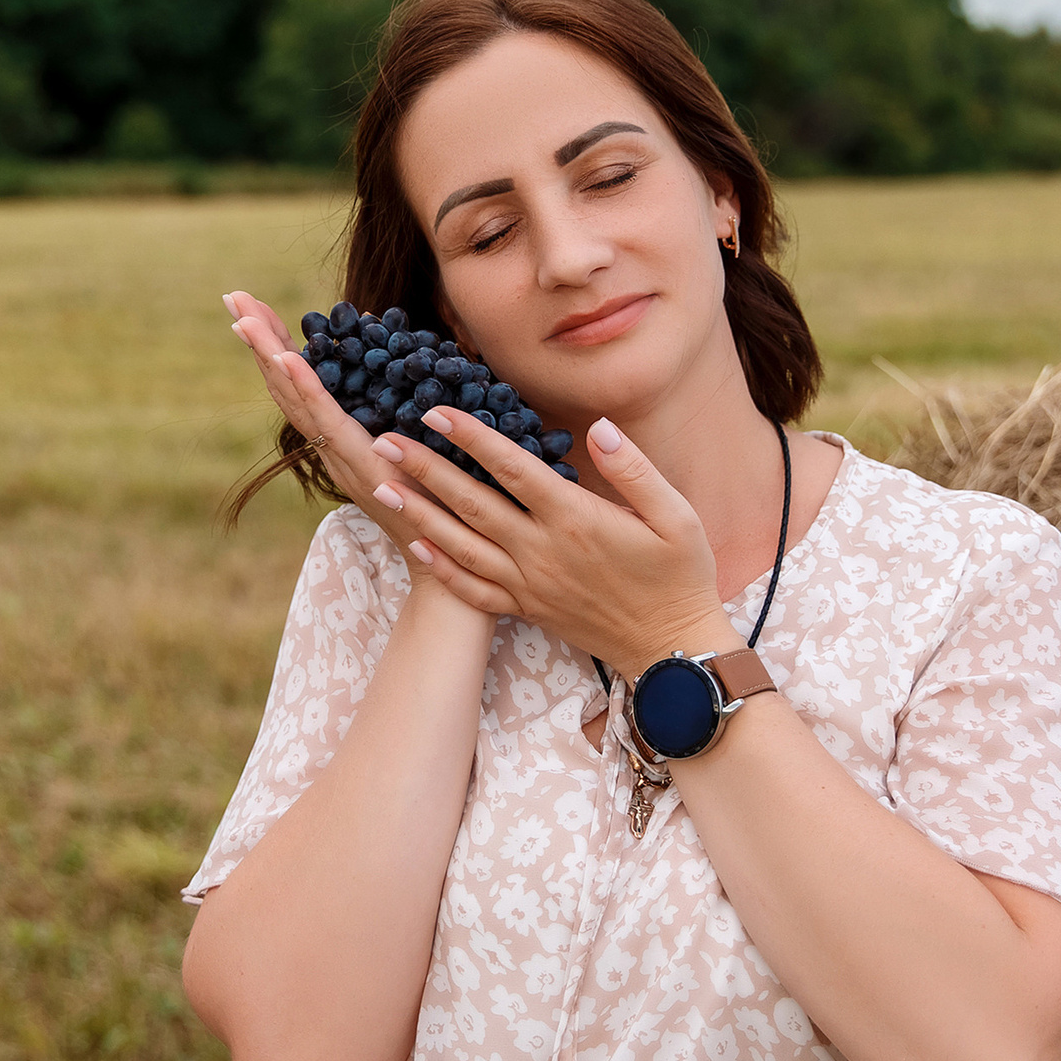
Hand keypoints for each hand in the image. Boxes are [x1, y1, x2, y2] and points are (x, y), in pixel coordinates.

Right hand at [224, 290, 512, 601]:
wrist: (451, 565)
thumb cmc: (442, 509)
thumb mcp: (420, 451)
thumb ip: (408, 422)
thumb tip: (410, 378)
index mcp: (343, 440)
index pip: (301, 385)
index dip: (276, 346)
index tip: (254, 308)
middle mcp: (333, 448)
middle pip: (286, 385)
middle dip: (260, 339)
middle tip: (233, 295)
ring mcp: (342, 456)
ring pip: (297, 398)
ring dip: (270, 354)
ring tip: (245, 316)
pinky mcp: (360, 464)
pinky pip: (326, 421)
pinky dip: (304, 387)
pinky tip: (287, 358)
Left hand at [366, 404, 742, 672]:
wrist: (672, 650)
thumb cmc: (680, 576)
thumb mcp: (677, 516)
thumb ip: (635, 469)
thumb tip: (599, 427)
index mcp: (575, 519)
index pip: (512, 469)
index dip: (472, 437)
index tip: (435, 411)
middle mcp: (542, 551)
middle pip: (472, 503)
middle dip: (425, 470)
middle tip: (384, 442)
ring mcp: (529, 584)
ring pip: (462, 544)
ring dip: (419, 514)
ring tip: (380, 486)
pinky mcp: (527, 608)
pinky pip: (474, 589)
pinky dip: (441, 567)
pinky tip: (416, 545)